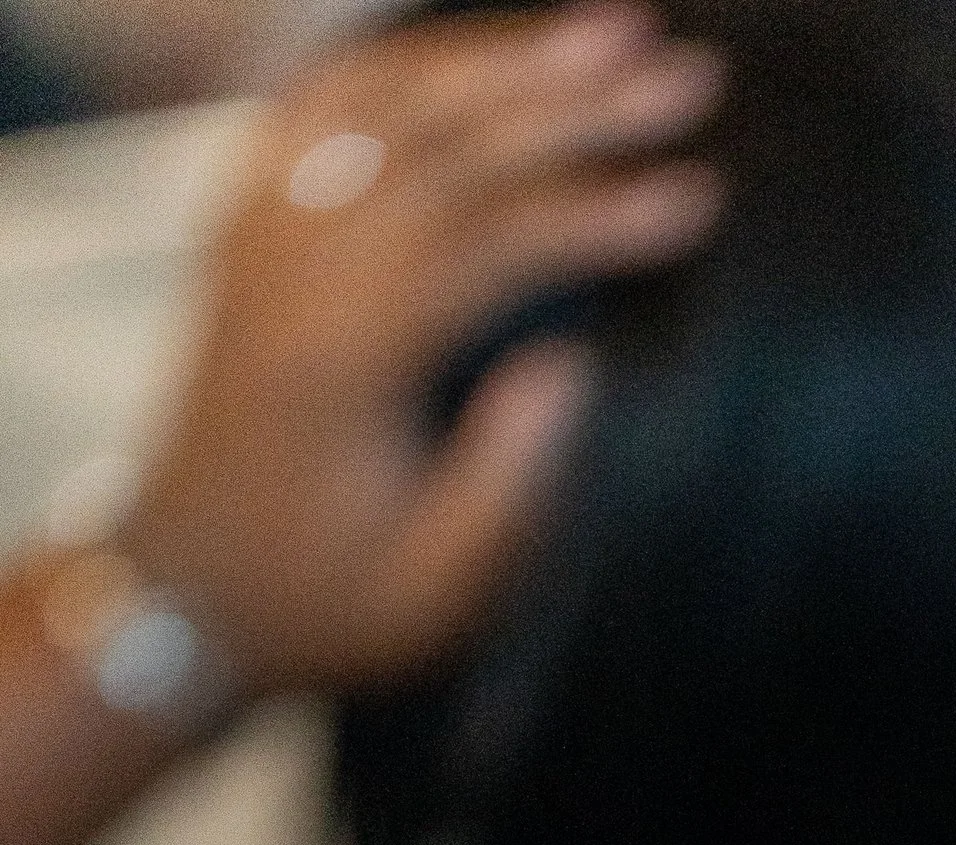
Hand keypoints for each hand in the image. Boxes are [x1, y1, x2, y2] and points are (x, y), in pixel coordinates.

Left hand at [122, 1, 724, 694]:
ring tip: (613, 27)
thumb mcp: (436, 588)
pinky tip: (479, 50)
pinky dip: (407, 61)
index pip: (485, 244)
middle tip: (685, 75)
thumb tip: (572, 365)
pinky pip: (325, 102)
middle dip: (578, 102)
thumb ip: (507, 480)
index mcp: (343, 361)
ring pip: (391, 101)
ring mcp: (263, 232)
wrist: (186, 591)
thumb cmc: (325, 603)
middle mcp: (293, 271)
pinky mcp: (251, 222)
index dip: (597, 215)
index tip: (696, 199)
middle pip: (448, 146)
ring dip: (506, 56)